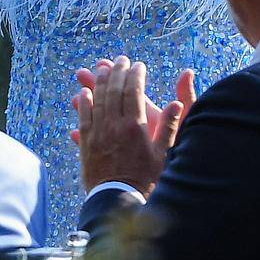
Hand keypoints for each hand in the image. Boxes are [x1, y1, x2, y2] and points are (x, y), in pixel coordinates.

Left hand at [74, 56, 182, 194]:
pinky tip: (84, 94)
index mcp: (135, 125)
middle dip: (118, 71)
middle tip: (121, 59)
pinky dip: (84, 103)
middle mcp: (114, 125)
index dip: (136, 74)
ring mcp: (98, 133)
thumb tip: (175, 104)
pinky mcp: (86, 144)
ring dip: (99, 81)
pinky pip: (83, 118)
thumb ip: (169, 127)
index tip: (139, 65)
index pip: (133, 90)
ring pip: (97, 100)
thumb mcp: (163, 153)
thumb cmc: (146, 178)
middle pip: (114, 90)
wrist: (119, 200)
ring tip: (102, 68)